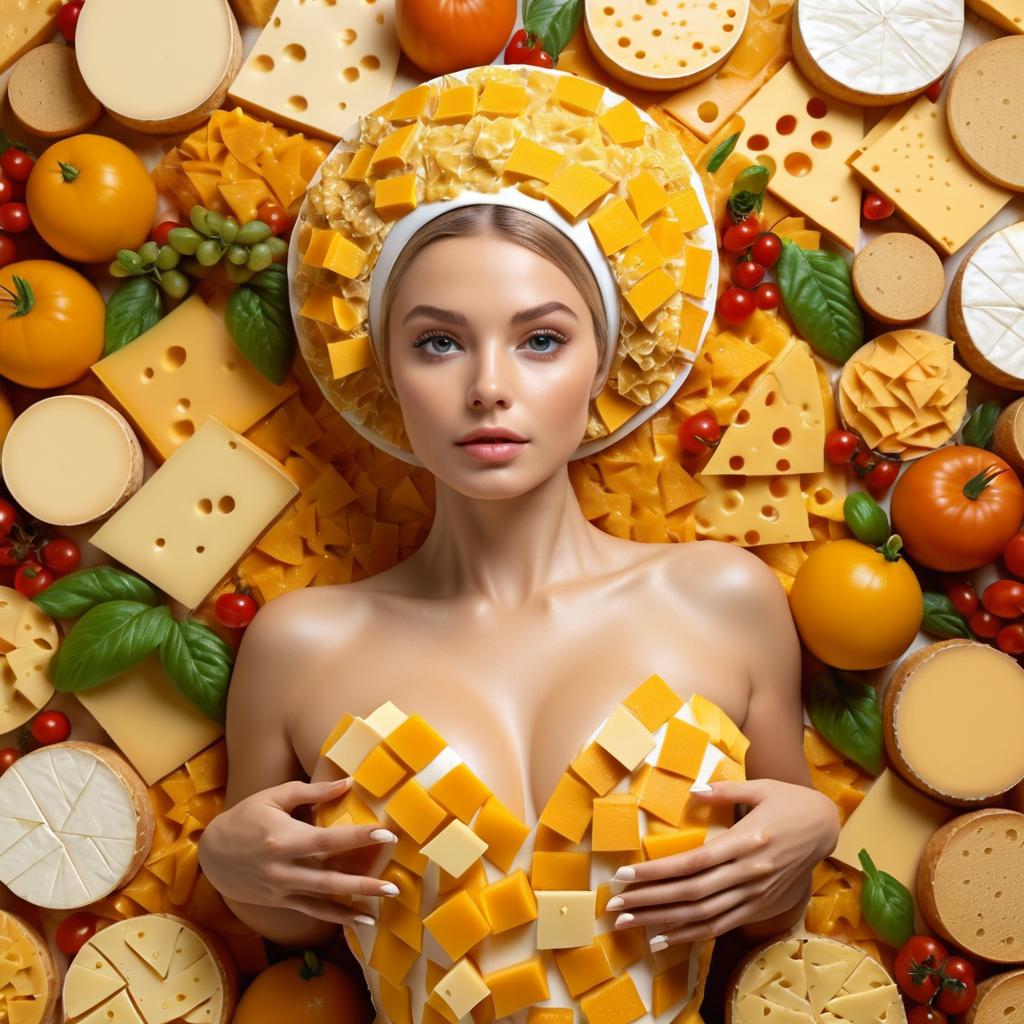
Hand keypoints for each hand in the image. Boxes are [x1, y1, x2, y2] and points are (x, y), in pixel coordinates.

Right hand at [198, 777, 399, 926]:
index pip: (328, 840)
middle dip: (363, 882)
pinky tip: (360, 922)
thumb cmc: (245, 817)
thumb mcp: (274, 797)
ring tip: (384, 904)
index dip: (358, 837)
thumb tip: (348, 782)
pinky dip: (337, 918)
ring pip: (323, 899)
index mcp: (283, 838)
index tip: (386, 834)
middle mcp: (283, 868)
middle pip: (329, 877)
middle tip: (393, 885)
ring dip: (355, 904)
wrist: (211, 853)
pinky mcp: (280, 901)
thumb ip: (312, 792)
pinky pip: (312, 912)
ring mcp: (282, 889)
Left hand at [604, 778, 839, 947]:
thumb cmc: (789, 802)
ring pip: (703, 916)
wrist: (827, 829)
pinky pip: (721, 926)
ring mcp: (755, 895)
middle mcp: (748, 873)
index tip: (625, 874)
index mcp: (745, 841)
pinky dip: (690, 935)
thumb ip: (725, 790)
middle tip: (614, 906)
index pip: (693, 862)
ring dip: (663, 922)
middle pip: (692, 894)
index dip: (657, 871)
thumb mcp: (761, 787)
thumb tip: (693, 792)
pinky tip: (662, 939)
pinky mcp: (759, 907)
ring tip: (629, 924)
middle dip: (650, 901)